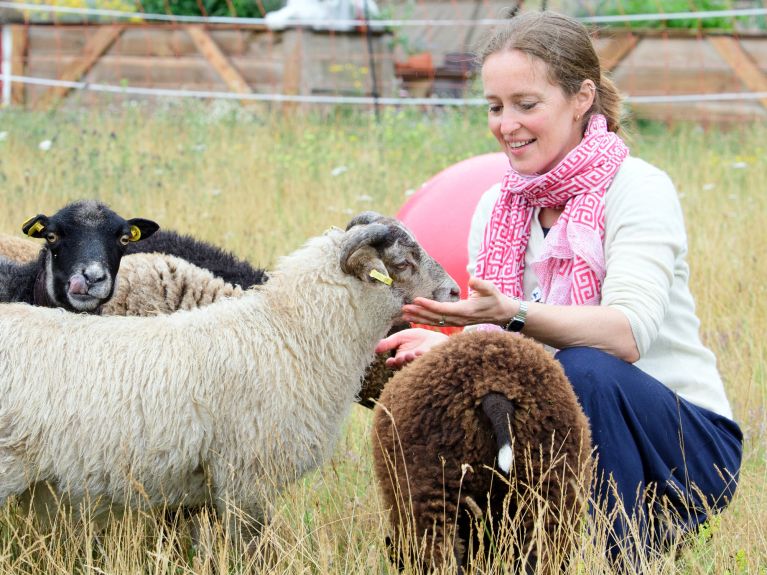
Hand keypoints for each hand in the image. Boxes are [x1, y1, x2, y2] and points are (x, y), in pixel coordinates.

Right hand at [375, 328, 448, 367]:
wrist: (433, 337)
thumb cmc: (416, 338)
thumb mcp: (400, 337)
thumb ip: (388, 342)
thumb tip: (375, 349)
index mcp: (399, 358)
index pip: (392, 364)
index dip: (391, 363)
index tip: (390, 360)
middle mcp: (408, 363)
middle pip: (402, 365)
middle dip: (401, 362)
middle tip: (400, 358)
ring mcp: (418, 363)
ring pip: (412, 365)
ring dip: (410, 360)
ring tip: (409, 354)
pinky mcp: (428, 361)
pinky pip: (424, 361)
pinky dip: (421, 356)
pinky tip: (419, 352)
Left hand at [401, 277, 516, 326]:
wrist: (501, 313)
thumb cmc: (495, 299)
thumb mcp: (491, 289)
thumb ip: (481, 285)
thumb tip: (472, 280)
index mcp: (465, 311)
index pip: (443, 309)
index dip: (429, 305)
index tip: (416, 300)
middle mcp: (458, 319)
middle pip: (435, 318)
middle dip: (418, 313)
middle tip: (403, 308)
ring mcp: (456, 322)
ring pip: (434, 322)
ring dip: (419, 318)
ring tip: (404, 314)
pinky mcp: (455, 322)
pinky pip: (437, 322)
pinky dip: (425, 320)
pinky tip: (414, 318)